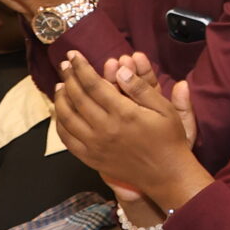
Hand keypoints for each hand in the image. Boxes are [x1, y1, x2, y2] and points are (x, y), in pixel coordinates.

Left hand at [52, 50, 207, 207]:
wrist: (166, 174)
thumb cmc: (169, 139)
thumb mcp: (165, 109)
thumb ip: (141, 89)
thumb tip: (120, 71)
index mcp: (124, 114)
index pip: (94, 85)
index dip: (81, 68)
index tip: (74, 56)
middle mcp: (105, 129)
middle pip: (77, 98)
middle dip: (68, 78)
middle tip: (65, 65)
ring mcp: (95, 145)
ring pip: (67, 117)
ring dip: (60, 99)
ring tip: (61, 86)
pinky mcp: (90, 158)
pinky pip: (67, 138)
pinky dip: (59, 123)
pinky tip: (60, 112)